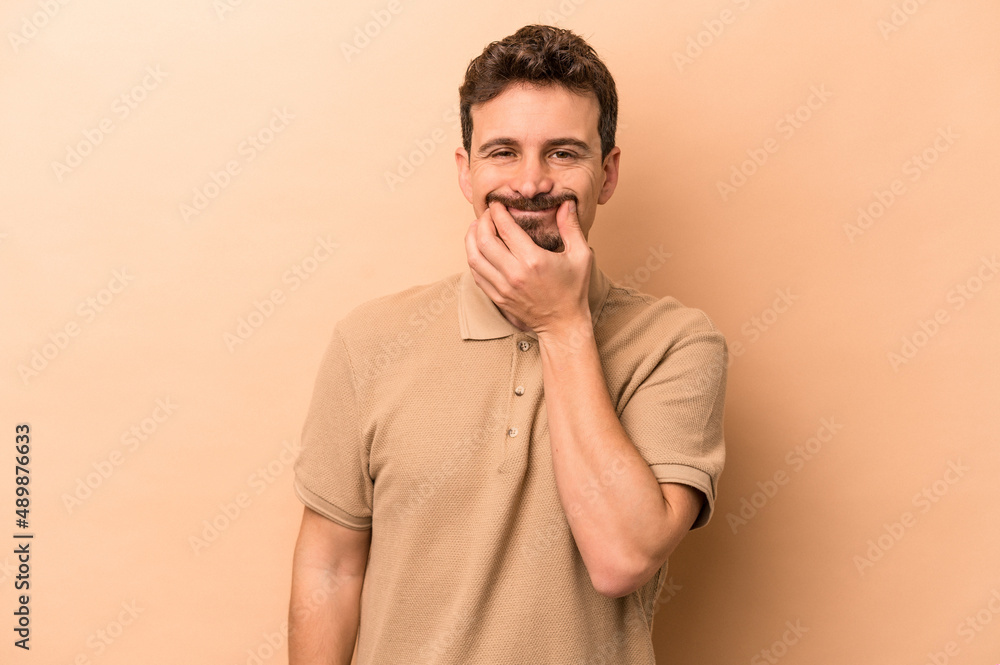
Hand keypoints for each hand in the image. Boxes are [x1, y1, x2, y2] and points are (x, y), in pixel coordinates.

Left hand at [464, 198, 592, 335]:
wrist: (563, 324)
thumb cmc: (573, 290)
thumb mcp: (581, 256)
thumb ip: (572, 227)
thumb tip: (566, 203)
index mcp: (533, 260)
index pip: (505, 228)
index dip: (497, 212)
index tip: (498, 203)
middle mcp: (514, 273)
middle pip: (484, 240)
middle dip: (483, 221)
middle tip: (488, 213)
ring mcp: (503, 287)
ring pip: (474, 257)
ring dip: (472, 238)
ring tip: (478, 227)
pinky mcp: (497, 297)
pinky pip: (476, 273)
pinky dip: (473, 257)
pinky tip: (479, 248)